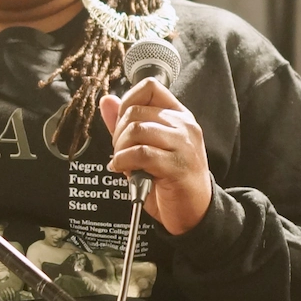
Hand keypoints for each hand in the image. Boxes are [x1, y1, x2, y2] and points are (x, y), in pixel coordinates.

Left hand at [100, 78, 213, 235]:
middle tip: (121, 152)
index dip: (127, 102)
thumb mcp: (147, 147)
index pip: (149, 87)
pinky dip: (123, 162)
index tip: (122, 125)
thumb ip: (127, 124)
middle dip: (118, 133)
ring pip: (136, 129)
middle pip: (135, 110)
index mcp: (179, 116)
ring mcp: (183, 144)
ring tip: (123, 162)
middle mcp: (184, 125)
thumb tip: (106, 100)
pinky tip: (124, 170)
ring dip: (120, 148)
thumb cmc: (170, 181)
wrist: (194, 212)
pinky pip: (139, 153)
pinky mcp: (176, 165)